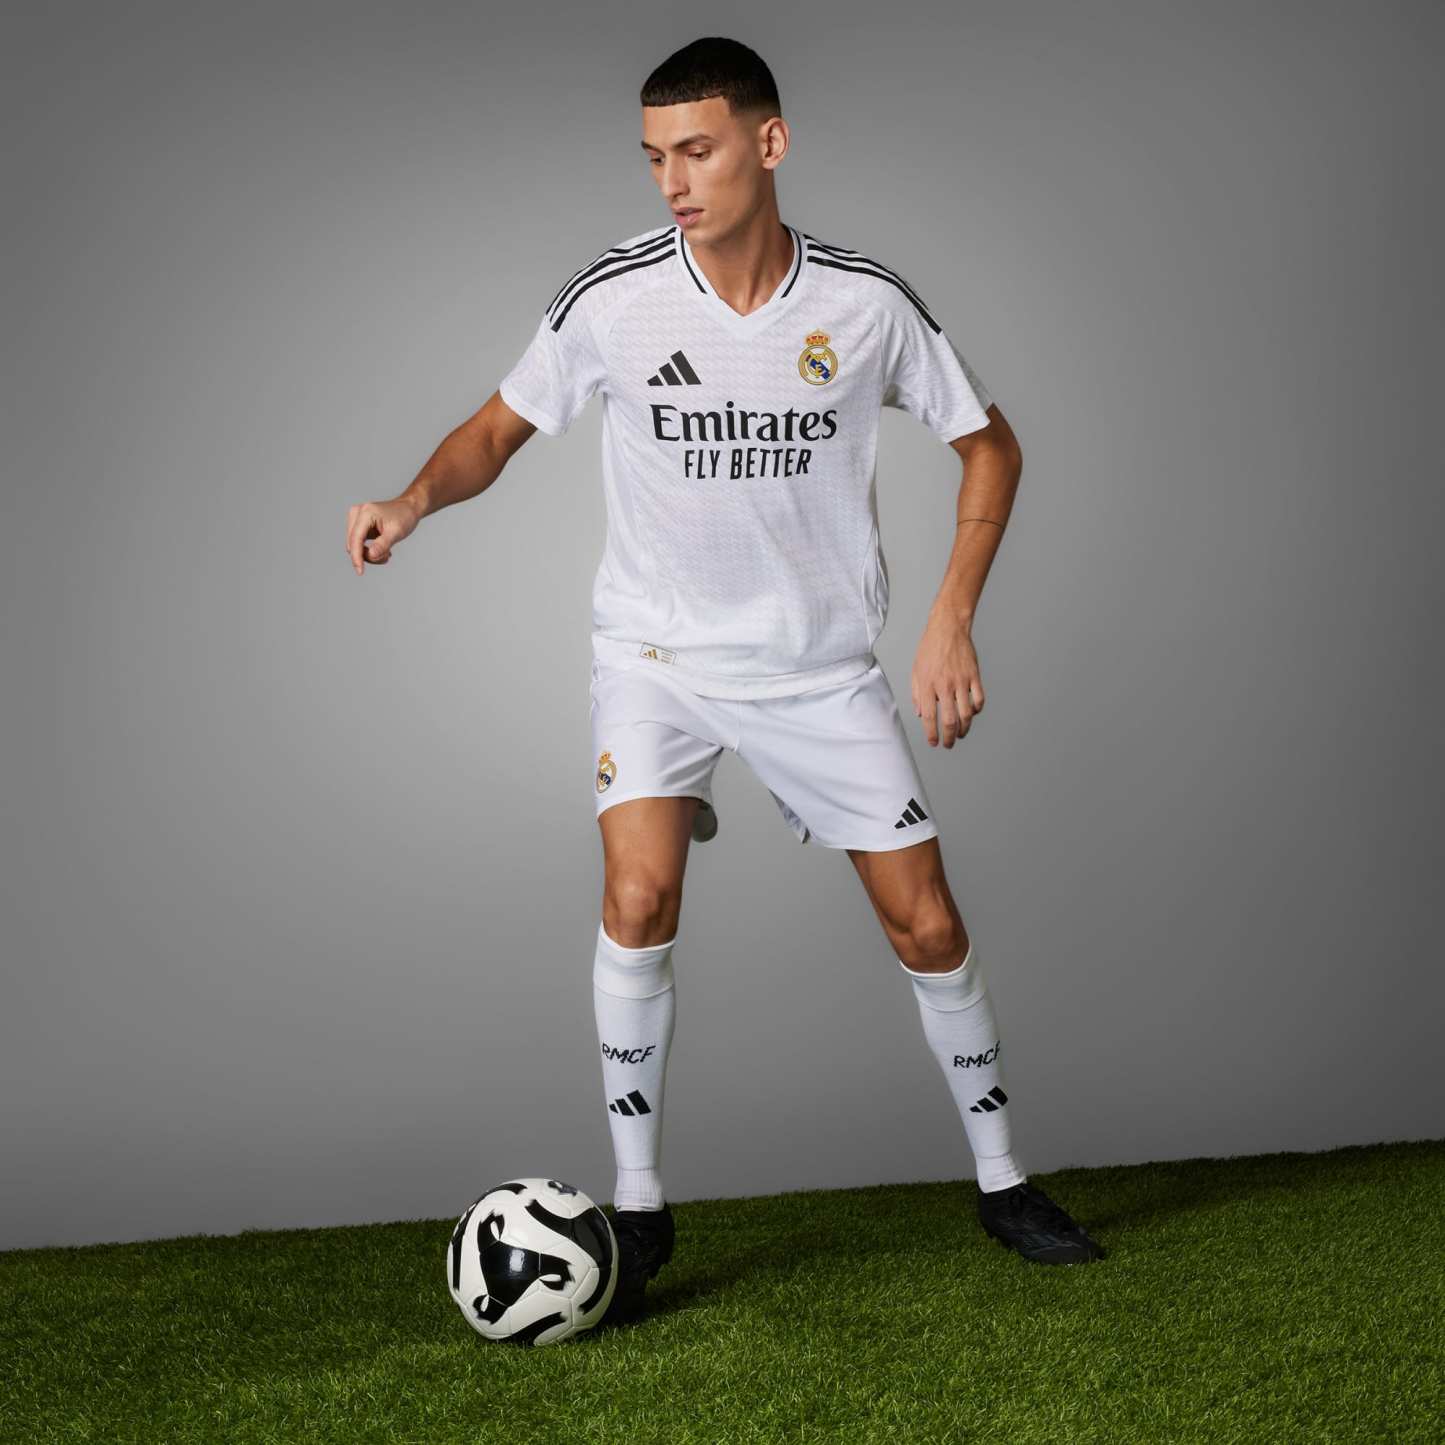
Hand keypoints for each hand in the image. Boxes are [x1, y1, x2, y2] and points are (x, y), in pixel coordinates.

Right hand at [346, 497, 421, 574]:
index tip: (360, 572)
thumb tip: (370, 556)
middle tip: (387, 556)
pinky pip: (359, 545)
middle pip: (353, 544)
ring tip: (388, 552)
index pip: (355, 539)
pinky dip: (371, 551)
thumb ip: (383, 544)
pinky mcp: (359, 526)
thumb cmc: (404, 516)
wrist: (408, 508)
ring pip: (356, 547)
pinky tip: (385, 549)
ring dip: (371, 555)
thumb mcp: (396, 532)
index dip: (357, 557)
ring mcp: (356, 520)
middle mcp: (357, 514)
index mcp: (365, 513)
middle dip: (369, 555)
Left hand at [912, 612, 984, 747]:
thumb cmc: (930, 648)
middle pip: (950, 720)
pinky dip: (977, 711)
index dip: (932, 733)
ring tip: (961, 733)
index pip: (929, 717)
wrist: (948, 628)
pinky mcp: (974, 676)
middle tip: (949, 744)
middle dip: (949, 737)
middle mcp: (944, 685)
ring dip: (964, 729)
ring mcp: (961, 681)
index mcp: (927, 685)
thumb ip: (916, 693)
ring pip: (966, 714)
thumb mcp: (916, 670)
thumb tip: (921, 713)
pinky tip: (972, 713)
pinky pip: (979, 700)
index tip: (934, 742)